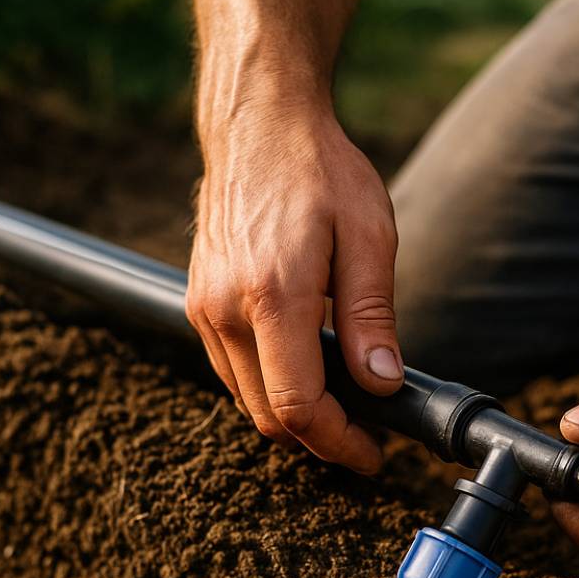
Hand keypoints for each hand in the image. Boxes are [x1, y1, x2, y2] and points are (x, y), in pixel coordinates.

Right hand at [187, 101, 401, 473]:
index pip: (298, 404)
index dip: (339, 443)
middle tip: (369, 435)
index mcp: (272, 295)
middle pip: (268, 415)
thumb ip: (373, 314)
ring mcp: (203, 307)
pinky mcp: (196, 302)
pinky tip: (310, 370)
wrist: (257, 124)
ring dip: (293, 415)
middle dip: (320, 438)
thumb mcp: (369, 235)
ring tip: (346, 406)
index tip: (373, 453)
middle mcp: (225, 308)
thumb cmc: (320, 170)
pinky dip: (269, 386)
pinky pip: (232, 369)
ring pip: (246, 399)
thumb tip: (383, 383)